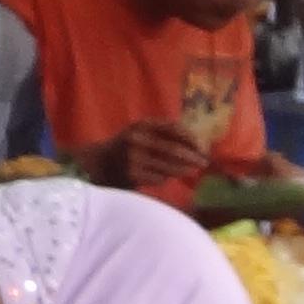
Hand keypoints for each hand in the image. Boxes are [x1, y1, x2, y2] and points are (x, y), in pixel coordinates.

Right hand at [89, 121, 206, 196]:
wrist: (99, 163)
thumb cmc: (127, 147)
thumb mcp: (142, 133)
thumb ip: (163, 135)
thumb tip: (197, 146)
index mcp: (142, 125)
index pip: (174, 129)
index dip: (191, 139)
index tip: (202, 148)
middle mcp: (137, 138)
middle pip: (174, 149)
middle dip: (192, 157)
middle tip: (204, 163)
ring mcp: (133, 157)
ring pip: (168, 166)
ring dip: (183, 170)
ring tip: (190, 171)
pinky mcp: (132, 174)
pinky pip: (158, 178)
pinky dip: (165, 178)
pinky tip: (165, 177)